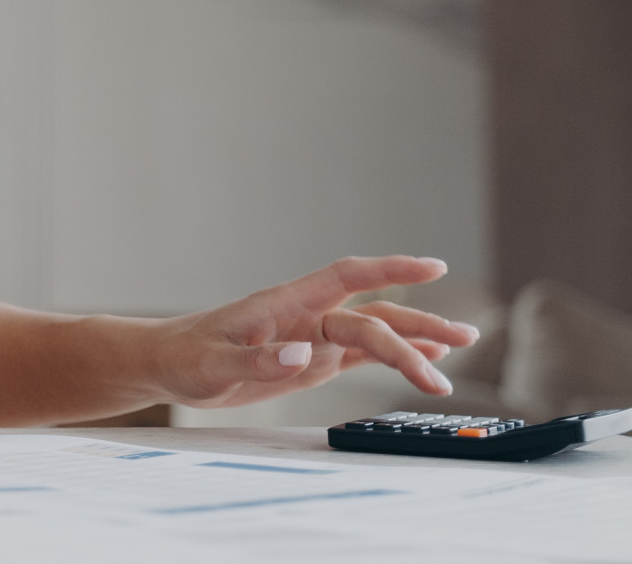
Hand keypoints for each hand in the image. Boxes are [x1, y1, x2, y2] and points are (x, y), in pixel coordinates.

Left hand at [154, 255, 479, 408]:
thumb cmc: (184, 357)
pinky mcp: (312, 362)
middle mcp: (307, 316)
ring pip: (375, 333)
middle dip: (418, 324)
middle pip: (373, 314)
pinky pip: (361, 355)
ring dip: (416, 340)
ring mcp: (313, 338)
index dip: (390, 268)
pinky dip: (395, 356)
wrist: (167, 365)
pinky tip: (425, 359)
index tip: (433, 266)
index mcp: (286, 304)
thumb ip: (258, 360)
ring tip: (461, 347)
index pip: (347, 277)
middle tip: (464, 339)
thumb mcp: (213, 364)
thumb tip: (307, 353)